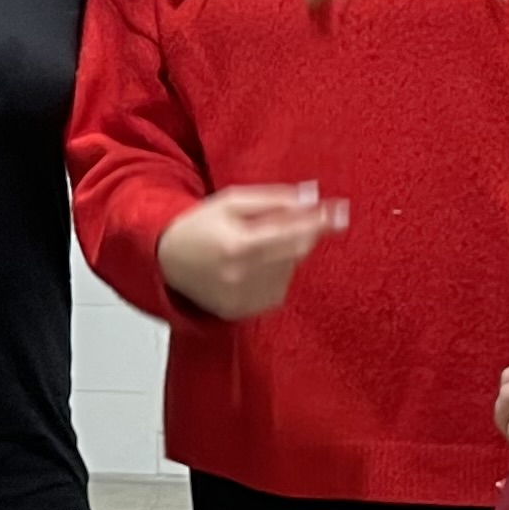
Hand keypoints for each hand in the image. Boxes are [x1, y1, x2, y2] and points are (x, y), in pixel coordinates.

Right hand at [155, 184, 352, 320]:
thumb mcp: (231, 201)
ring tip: (254, 244)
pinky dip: (275, 273)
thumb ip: (273, 199)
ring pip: (289, 269)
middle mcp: (242, 276)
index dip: (320, 221)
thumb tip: (312, 197)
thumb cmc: (200, 226)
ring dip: (285, 252)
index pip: (293, 232)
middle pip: (297, 252)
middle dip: (303, 232)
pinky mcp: (244, 312)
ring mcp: (244, 298)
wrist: (167, 262)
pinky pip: (278, 288)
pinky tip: (252, 265)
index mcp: (238, 245)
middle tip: (296, 220)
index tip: (340, 211)